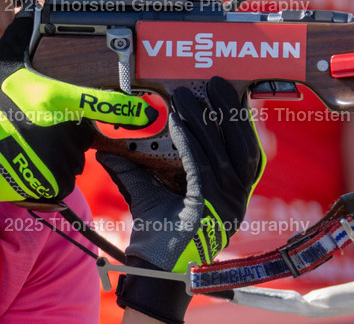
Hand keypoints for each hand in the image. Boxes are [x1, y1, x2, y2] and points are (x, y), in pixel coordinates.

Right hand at [0, 13, 155, 202]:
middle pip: (83, 130)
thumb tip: (33, 7)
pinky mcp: (52, 185)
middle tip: (38, 123)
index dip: (130, 109)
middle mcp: (63, 132)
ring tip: (30, 142)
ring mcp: (59, 161)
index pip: (103, 104)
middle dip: (68, 127)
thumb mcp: (1, 62)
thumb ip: (22, 33)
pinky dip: (50, 172)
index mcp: (56, 99)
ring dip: (59, 150)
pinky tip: (29, 161)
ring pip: (73, 155)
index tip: (148, 112)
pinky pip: (62, 177)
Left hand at [97, 77, 263, 323]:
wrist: (154, 270)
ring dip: (208, 120)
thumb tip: (108, 147)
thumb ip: (133, 168)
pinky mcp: (211, 210)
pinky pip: (202, 167)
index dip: (240, 120)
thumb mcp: (148, 193)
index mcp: (231, 194)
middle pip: (242, 146)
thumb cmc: (157, 236)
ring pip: (224, 153)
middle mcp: (236, 199)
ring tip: (190, 95)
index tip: (229, 93)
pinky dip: (191, 141)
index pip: (245, 150)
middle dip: (230, 111)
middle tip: (216, 82)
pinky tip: (179, 122)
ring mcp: (228, 206)